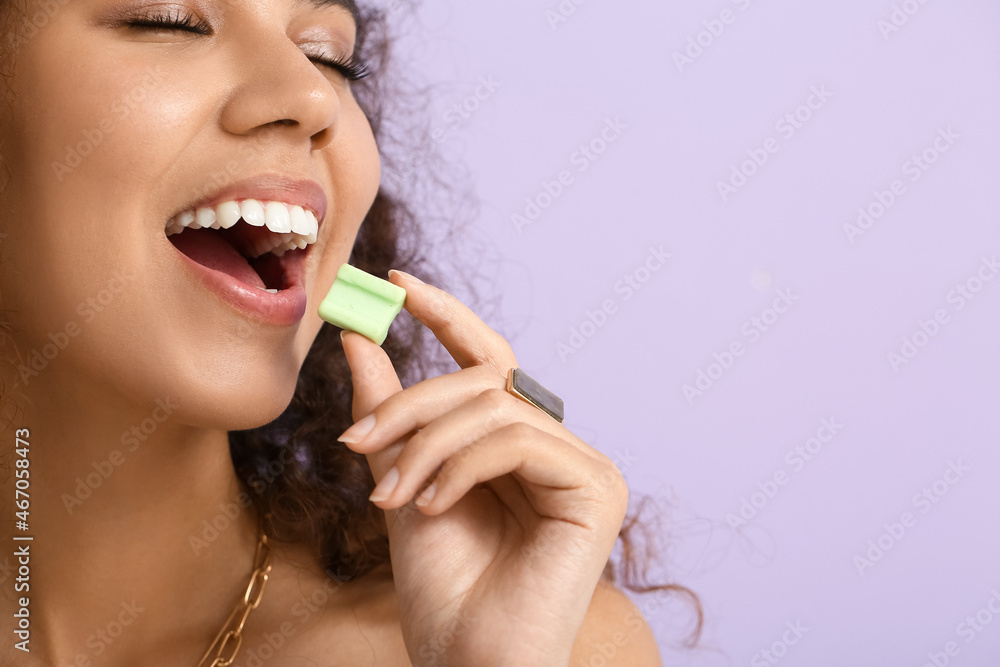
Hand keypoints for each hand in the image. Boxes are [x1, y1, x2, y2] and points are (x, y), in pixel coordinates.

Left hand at [338, 270, 628, 666]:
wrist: (466, 662)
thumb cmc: (440, 587)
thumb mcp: (400, 481)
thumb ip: (390, 413)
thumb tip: (357, 335)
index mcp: (518, 445)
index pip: (489, 361)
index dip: (446, 315)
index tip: (393, 282)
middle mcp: (558, 448)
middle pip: (485, 380)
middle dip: (412, 404)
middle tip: (358, 443)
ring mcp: (585, 467)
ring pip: (496, 407)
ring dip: (428, 444)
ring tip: (392, 497)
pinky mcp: (599, 489)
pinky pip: (518, 440)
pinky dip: (462, 465)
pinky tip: (433, 506)